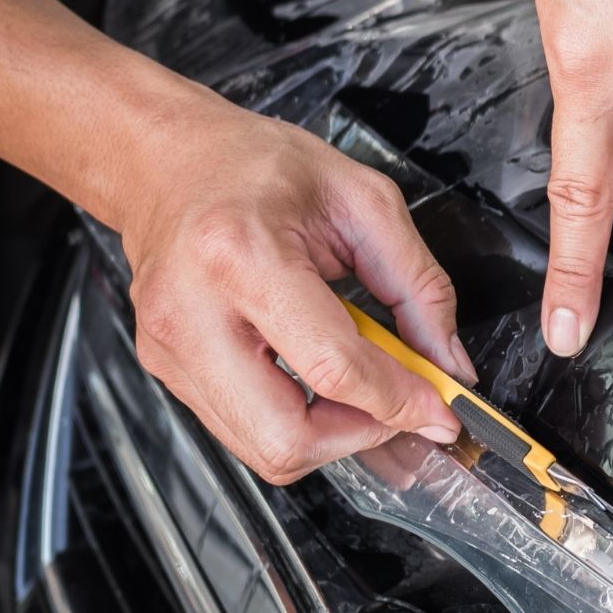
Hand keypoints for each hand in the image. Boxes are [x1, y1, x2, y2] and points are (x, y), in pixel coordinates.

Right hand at [116, 106, 475, 483]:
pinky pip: (241, 429)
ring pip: (262, 450)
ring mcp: (170, 348)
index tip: (440, 412)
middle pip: (285, 438)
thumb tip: (448, 363)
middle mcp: (193, 312)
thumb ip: (418, 286)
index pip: (333, 367)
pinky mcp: (163, 368)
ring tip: (359, 386)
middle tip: (397, 405)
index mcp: (243, 256)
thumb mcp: (363, 201)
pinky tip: (316, 378)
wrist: (167, 162)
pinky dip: (294, 421)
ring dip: (329, 436)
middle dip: (359, 436)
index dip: (399, 401)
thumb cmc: (256, 166)